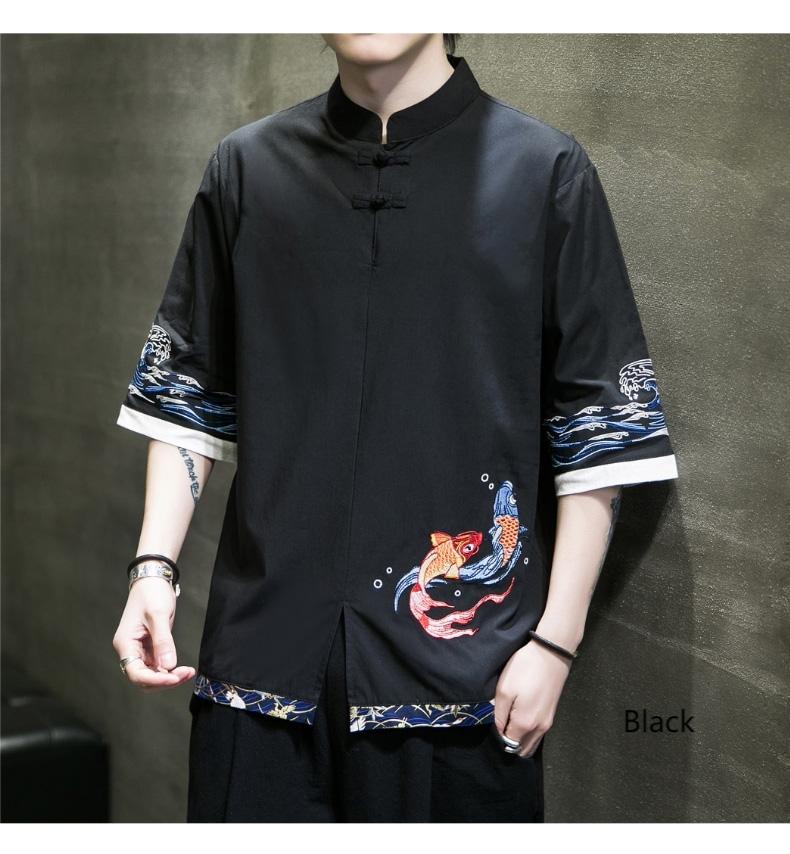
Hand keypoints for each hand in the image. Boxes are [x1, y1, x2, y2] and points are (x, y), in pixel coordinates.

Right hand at [112, 576, 195, 691]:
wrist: (153, 580)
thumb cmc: (152, 593)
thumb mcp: (158, 615)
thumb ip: (163, 641)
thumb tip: (168, 665)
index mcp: (125, 644)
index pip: (136, 673)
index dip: (155, 680)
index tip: (174, 677)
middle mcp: (130, 650)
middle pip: (143, 678)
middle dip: (164, 681)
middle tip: (186, 674)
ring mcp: (140, 650)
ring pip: (152, 674)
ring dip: (169, 677)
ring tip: (188, 672)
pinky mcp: (150, 647)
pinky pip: (158, 666)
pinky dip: (170, 669)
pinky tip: (183, 668)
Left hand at [493, 638, 572, 757]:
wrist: (551, 653)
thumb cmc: (524, 669)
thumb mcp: (504, 689)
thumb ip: (499, 714)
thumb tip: (498, 731)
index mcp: (525, 724)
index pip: (509, 744)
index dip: (498, 738)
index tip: (493, 724)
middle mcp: (539, 729)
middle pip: (522, 749)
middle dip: (510, 743)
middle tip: (500, 725)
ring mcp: (548, 723)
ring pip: (531, 744)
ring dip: (520, 740)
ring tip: (509, 722)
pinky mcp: (551, 715)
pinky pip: (538, 734)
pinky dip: (528, 734)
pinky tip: (520, 718)